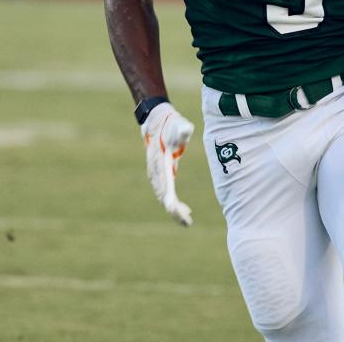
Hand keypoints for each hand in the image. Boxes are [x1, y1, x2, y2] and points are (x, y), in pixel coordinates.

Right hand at [140, 102, 194, 224]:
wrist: (156, 121)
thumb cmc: (171, 124)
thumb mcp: (179, 125)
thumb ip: (183, 129)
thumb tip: (187, 130)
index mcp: (161, 163)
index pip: (165, 186)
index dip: (170, 200)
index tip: (177, 212)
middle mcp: (156, 172)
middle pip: (163, 196)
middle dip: (174, 211)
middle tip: (188, 222)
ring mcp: (155, 174)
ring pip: (163, 197)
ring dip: (174, 209)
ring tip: (187, 219)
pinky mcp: (159, 175)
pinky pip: (164, 193)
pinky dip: (172, 203)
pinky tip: (183, 208)